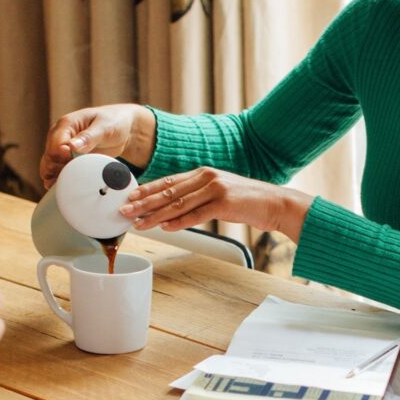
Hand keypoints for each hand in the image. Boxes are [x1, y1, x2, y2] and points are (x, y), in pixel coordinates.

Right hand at [40, 104, 154, 188]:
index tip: (73, 163)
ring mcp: (63, 148)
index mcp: (66, 124)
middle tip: (70, 178)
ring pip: (50, 166)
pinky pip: (59, 170)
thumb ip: (89, 137)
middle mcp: (60, 136)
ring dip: (56, 176)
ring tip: (66, 186)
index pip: (55, 145)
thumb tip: (70, 147)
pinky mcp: (69, 159)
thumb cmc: (114, 122)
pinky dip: (61, 179)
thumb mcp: (105, 128)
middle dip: (56, 169)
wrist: (123, 128)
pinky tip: (65, 187)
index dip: (61, 157)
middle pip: (49, 157)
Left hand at [119, 167, 312, 242]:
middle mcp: (206, 177)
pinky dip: (178, 222)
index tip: (129, 197)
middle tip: (125, 210)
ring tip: (138, 222)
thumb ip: (197, 198)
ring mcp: (215, 188)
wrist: (274, 203)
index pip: (168, 181)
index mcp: (203, 173)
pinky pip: (196, 214)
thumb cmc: (246, 201)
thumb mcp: (219, 193)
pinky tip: (165, 227)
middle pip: (168, 191)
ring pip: (178, 203)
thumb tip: (171, 212)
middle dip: (143, 201)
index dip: (146, 189)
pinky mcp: (224, 202)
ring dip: (154, 214)